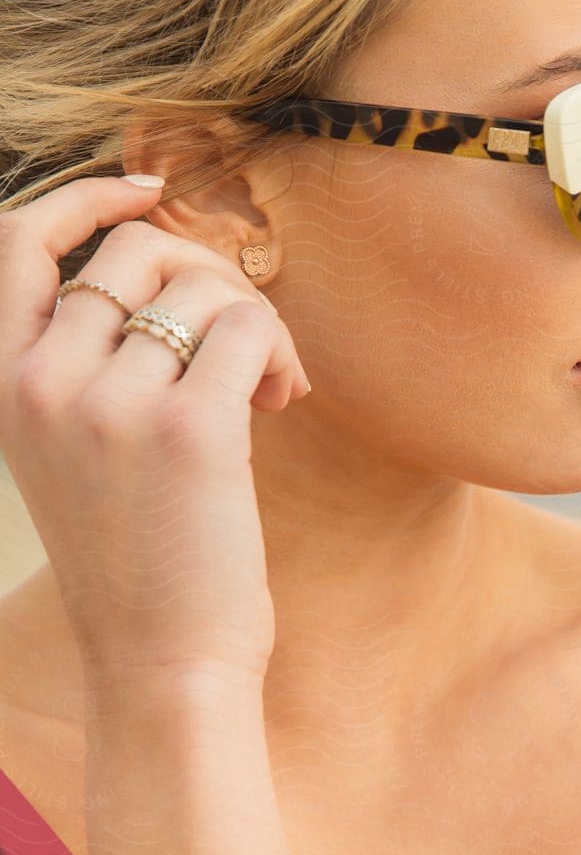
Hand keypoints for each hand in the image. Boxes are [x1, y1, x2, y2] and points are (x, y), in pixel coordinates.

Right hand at [0, 175, 309, 689]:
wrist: (161, 662)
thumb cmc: (136, 559)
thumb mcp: (73, 451)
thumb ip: (90, 362)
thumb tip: (177, 268)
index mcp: (2, 384)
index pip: (17, 242)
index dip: (86, 199)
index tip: (149, 192)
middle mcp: (42, 382)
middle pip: (138, 252)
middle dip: (206, 281)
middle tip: (239, 349)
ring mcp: (111, 403)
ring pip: (202, 285)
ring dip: (251, 321)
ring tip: (263, 387)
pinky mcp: (190, 430)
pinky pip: (249, 326)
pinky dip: (278, 351)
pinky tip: (279, 400)